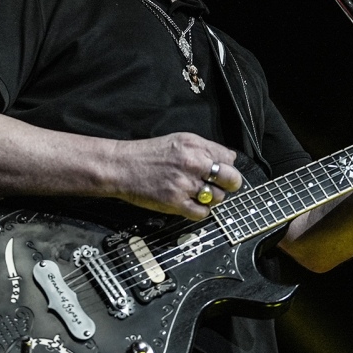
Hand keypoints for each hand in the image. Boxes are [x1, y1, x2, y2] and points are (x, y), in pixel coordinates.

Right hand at [107, 132, 242, 219]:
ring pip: (218, 198)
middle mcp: (192, 164)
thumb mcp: (179, 140)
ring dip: (212, 198)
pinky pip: (202, 213)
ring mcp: (185, 185)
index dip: (227, 166)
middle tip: (223, 186)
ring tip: (199, 193)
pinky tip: (192, 203)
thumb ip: (205, 148)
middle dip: (230, 183)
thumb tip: (229, 158)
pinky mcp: (175, 203)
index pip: (228, 158)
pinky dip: (201, 211)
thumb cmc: (148, 154)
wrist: (122, 166)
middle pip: (230, 178)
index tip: (222, 171)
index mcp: (195, 147)